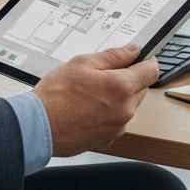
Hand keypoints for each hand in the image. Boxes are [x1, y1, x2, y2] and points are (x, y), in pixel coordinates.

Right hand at [33, 43, 158, 156]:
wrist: (39, 127)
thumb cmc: (56, 95)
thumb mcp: (82, 63)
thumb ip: (113, 56)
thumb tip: (132, 50)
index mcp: (121, 87)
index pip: (151, 71)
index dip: (146, 61)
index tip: (139, 58)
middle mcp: (125, 110)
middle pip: (140, 88)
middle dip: (128, 79)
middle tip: (102, 75)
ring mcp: (118, 127)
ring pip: (129, 105)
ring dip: (118, 97)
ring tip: (90, 93)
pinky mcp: (109, 139)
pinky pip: (117, 120)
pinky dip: (108, 113)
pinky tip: (88, 108)